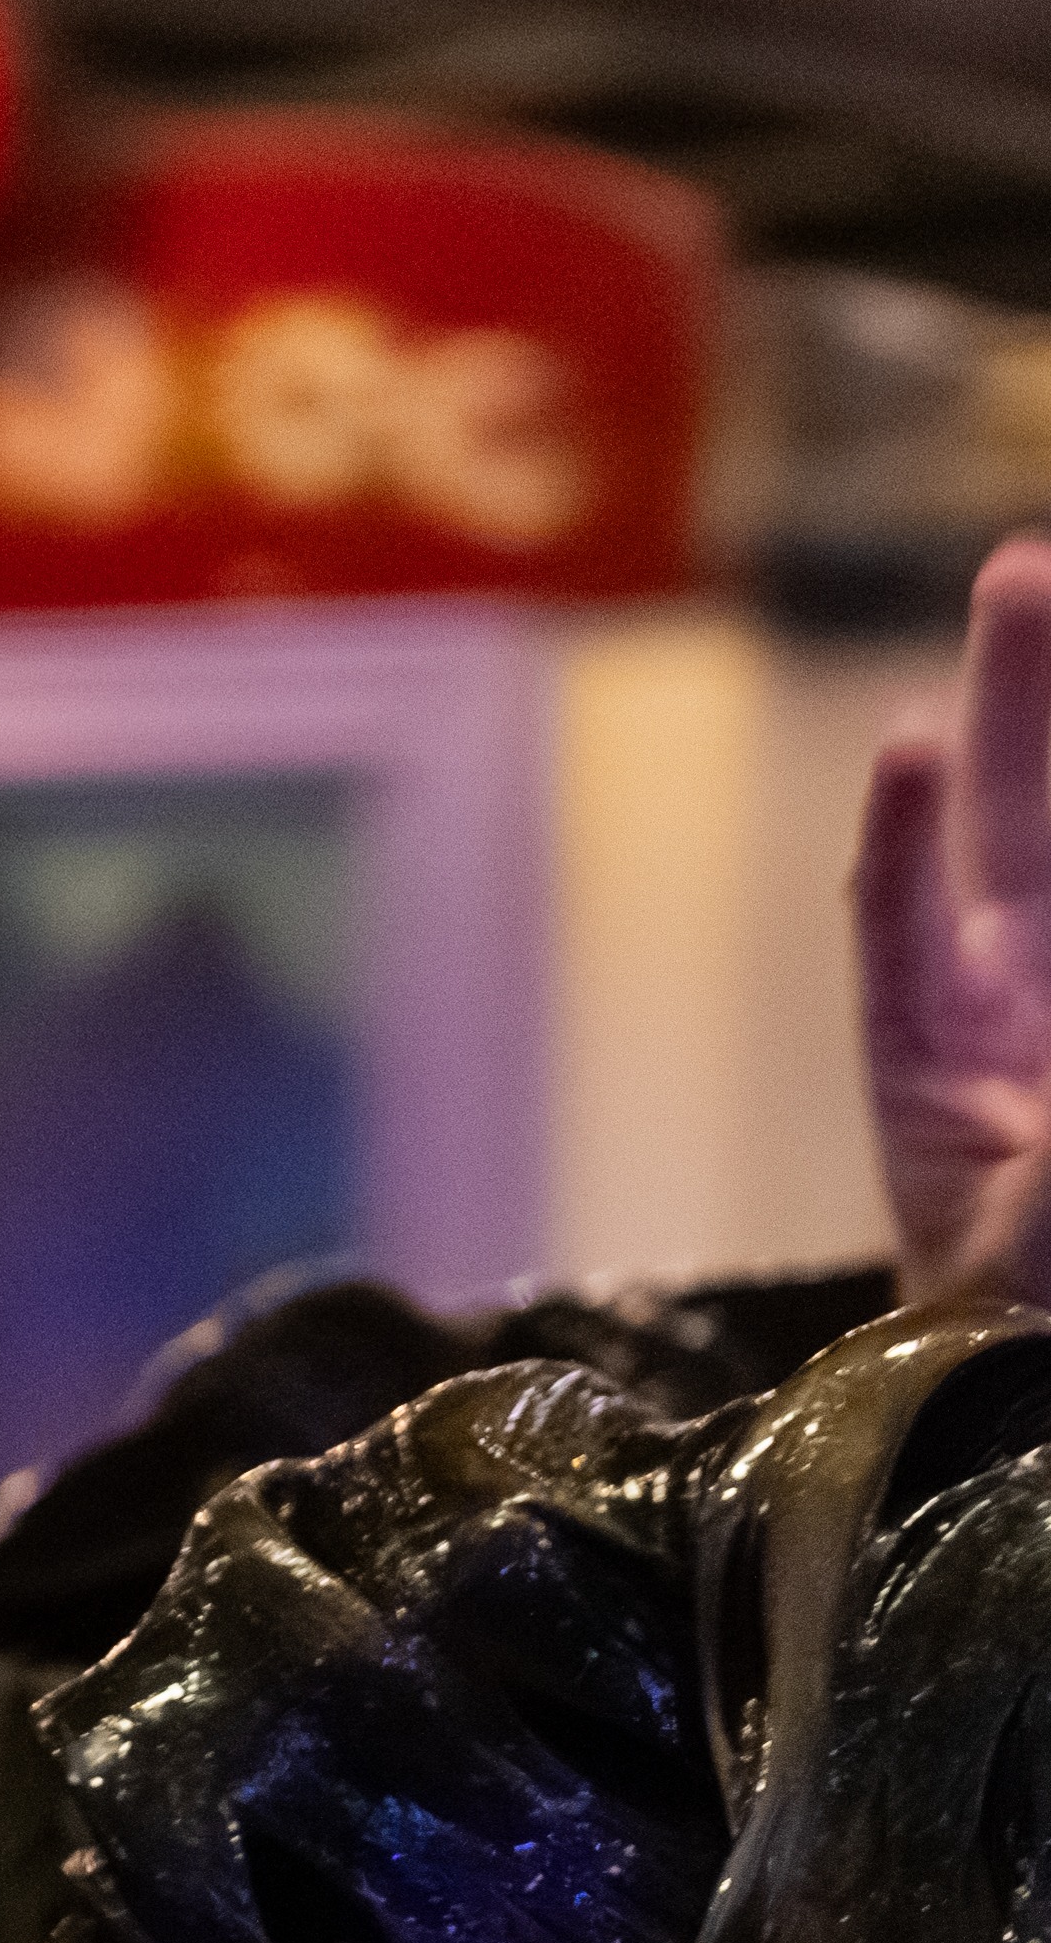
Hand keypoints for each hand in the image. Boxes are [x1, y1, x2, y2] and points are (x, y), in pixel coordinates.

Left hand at [859, 531, 1050, 1310]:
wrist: (1030, 1371)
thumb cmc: (1008, 1324)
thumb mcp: (1026, 1239)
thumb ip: (1050, 1153)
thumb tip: (1026, 1013)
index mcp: (935, 1069)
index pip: (906, 930)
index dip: (906, 843)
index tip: (906, 752)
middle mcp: (1011, 1008)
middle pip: (1018, 824)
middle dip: (1024, 699)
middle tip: (1023, 570)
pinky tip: (1022, 741)